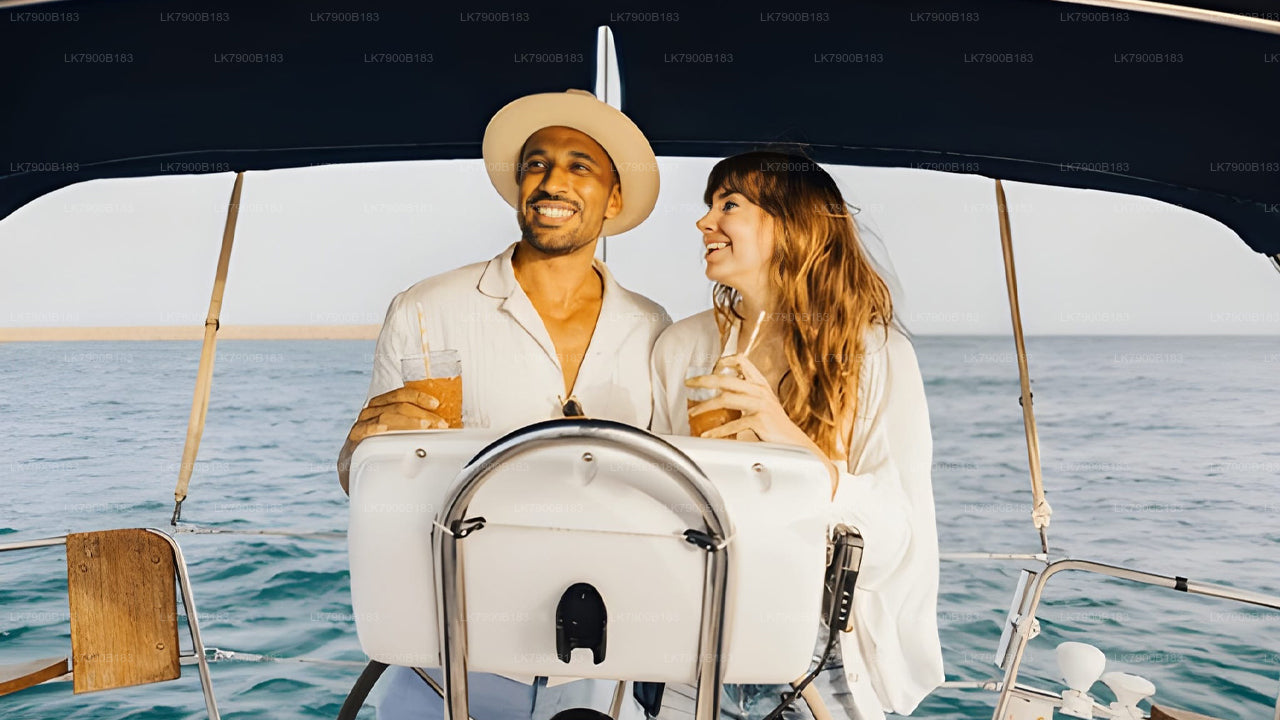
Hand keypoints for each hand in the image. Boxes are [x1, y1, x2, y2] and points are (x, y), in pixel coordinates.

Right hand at [350, 386, 448, 442]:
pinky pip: (364, 430)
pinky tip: (386, 430)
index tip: (436, 404)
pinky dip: (375, 428)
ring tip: (425, 426)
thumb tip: (445, 426)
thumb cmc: (380, 445)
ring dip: (409, 421)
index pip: (401, 394)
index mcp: (382, 405)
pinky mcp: (355, 439)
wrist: (354, 465)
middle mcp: (372, 411)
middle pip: (397, 405)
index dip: (419, 396)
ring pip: (386, 416)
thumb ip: (416, 425)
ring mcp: (362, 424)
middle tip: (438, 423)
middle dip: (422, 413)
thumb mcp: (398, 431)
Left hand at [685, 354, 838, 494]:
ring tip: (692, 412)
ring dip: (704, 406)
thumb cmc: (776, 427)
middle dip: (703, 380)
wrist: (796, 444)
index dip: (724, 360)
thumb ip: (747, 396)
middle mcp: (760, 390)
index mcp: (760, 384)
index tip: (710, 367)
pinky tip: (708, 435)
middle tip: (689, 383)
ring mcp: (760, 404)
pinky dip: (717, 431)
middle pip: (726, 378)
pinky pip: (732, 424)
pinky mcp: (759, 420)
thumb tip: (723, 395)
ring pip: (725, 398)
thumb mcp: (764, 405)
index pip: (742, 360)